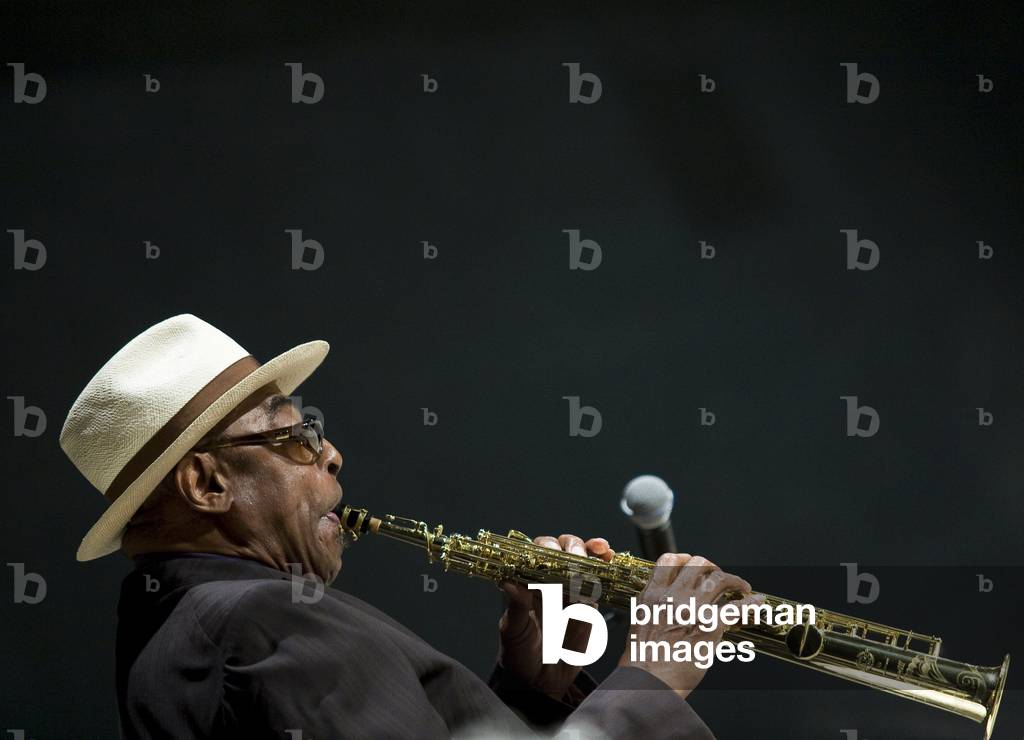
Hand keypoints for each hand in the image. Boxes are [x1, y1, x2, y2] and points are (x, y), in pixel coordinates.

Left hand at [497, 533, 614, 700]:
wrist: (543, 681)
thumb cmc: (520, 654)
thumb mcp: (514, 632)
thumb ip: (516, 608)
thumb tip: (509, 583)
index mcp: (526, 580)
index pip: (534, 551)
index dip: (544, 547)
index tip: (551, 553)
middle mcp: (548, 578)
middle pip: (561, 547)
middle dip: (571, 549)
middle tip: (576, 562)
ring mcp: (571, 586)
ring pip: (582, 555)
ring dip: (590, 550)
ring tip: (597, 554)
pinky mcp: (590, 599)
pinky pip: (599, 575)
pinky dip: (605, 562)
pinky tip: (609, 556)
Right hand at [619, 553, 762, 699]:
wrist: (647, 681)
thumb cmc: (642, 660)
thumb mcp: (641, 622)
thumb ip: (655, 607)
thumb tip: (670, 603)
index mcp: (652, 595)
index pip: (668, 560)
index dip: (684, 559)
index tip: (693, 564)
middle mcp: (672, 597)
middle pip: (697, 564)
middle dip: (711, 567)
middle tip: (719, 577)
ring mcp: (692, 609)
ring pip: (718, 578)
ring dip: (733, 580)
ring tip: (742, 587)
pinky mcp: (710, 626)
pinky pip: (736, 608)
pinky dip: (750, 603)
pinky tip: (758, 602)